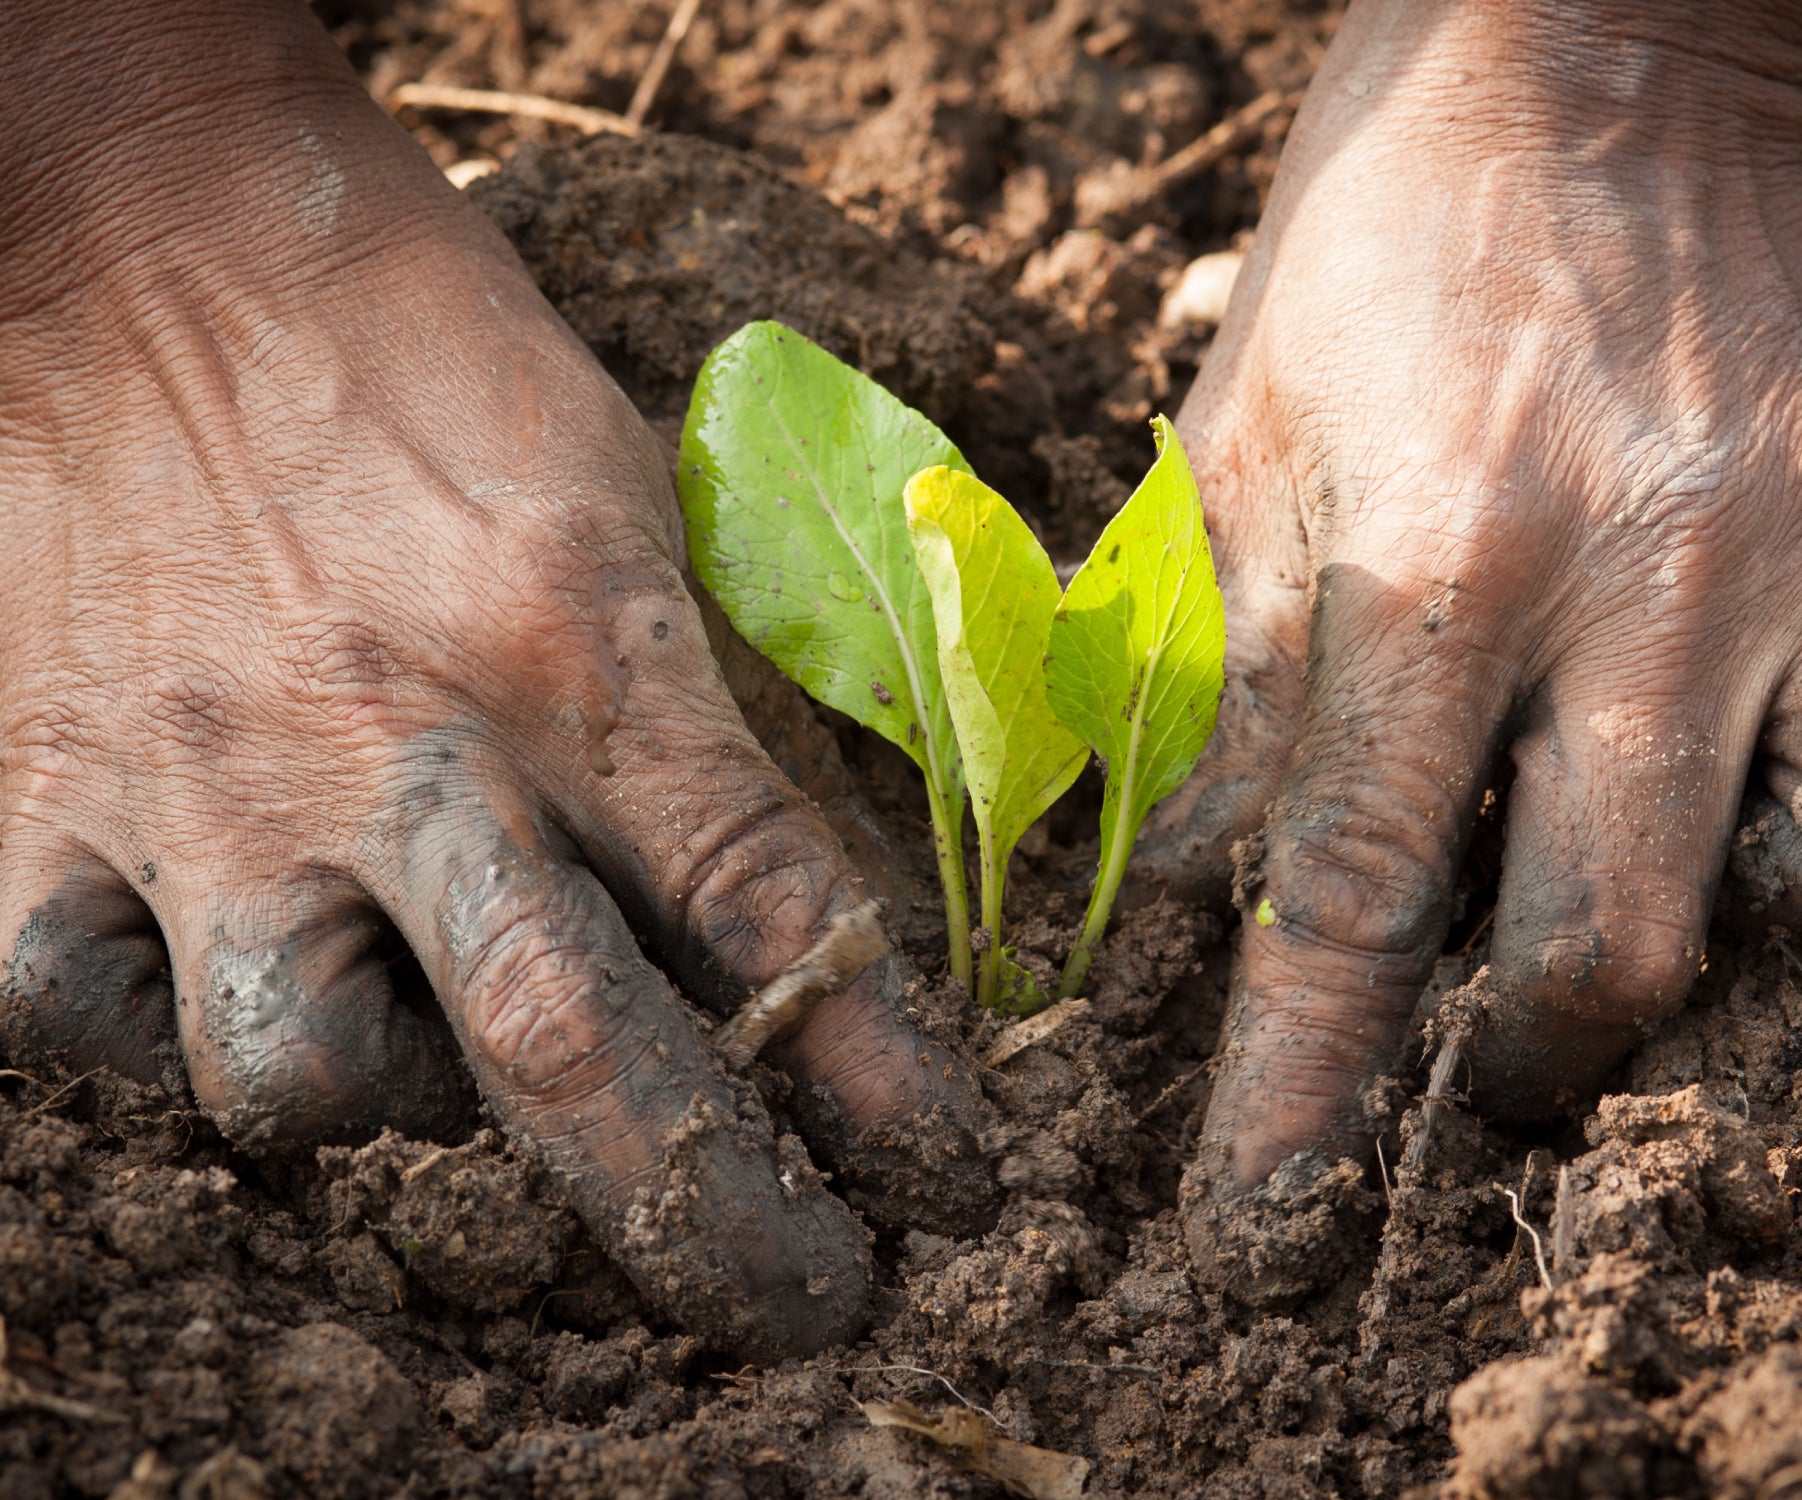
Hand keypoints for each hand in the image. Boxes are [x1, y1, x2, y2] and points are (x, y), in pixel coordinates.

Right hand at [0, 1, 992, 1357]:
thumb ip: (684, 713)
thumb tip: (758, 917)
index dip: (881, 1077)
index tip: (946, 1177)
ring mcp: (201, 790)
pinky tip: (216, 963)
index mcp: (577, 641)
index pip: (774, 910)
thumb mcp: (612, 495)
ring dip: (394, 1110)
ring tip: (421, 1031)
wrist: (131, 226)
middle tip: (805, 1304)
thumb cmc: (410, 353)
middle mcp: (399, 740)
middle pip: (574, 1058)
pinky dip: (163, 1034)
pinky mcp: (28, 806)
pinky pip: (86, 1025)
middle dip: (713, 1224)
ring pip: (304, 1093)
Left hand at [1139, 0, 1801, 1295]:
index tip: (1265, 1232)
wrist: (1591, 44)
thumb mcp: (1238, 434)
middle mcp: (1643, 581)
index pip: (1353, 890)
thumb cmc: (1383, 243)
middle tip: (1490, 1069)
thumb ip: (1209, 665)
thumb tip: (1178, 879)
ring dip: (1766, 956)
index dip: (1300, 1090)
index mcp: (1435, 560)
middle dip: (1538, 1063)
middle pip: (1617, 939)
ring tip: (1677, 918)